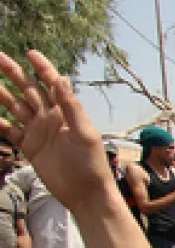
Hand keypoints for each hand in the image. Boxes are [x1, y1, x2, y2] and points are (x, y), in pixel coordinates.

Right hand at [0, 51, 113, 210]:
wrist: (86, 195)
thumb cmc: (92, 165)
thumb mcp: (85, 134)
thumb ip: (71, 107)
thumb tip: (62, 78)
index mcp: (65, 112)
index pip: (52, 84)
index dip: (42, 68)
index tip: (30, 52)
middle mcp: (50, 119)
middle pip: (28, 90)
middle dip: (13, 73)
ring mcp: (38, 132)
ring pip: (15, 107)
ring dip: (1, 93)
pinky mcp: (30, 148)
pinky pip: (10, 131)